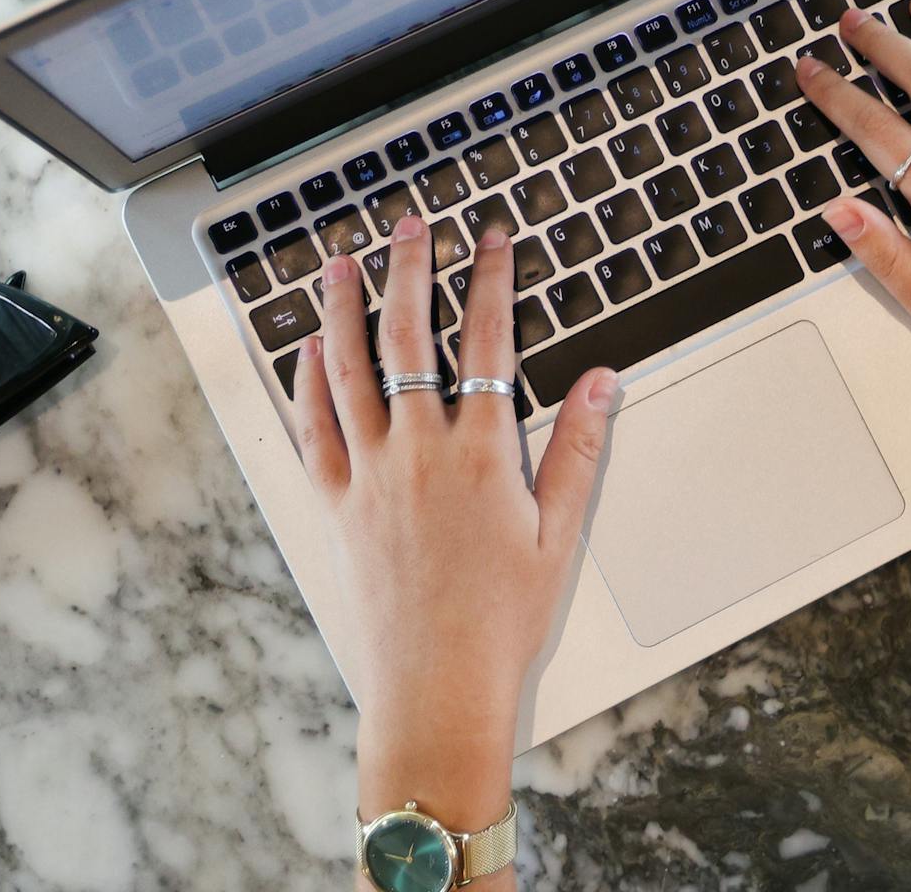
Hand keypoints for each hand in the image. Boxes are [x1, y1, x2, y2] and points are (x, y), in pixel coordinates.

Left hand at [291, 215, 616, 826]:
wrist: (436, 684)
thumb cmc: (502, 618)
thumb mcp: (560, 533)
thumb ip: (578, 448)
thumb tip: (601, 380)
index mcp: (481, 453)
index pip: (486, 341)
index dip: (490, 280)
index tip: (490, 238)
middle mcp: (419, 452)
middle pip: (408, 339)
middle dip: (411, 272)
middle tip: (410, 226)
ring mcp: (370, 475)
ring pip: (349, 371)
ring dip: (344, 309)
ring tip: (341, 263)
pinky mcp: (338, 505)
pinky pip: (314, 429)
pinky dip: (308, 383)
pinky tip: (309, 350)